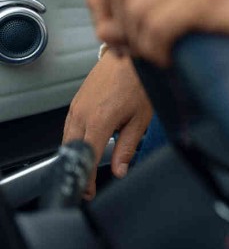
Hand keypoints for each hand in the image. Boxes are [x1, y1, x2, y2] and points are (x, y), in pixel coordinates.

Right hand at [62, 51, 152, 197]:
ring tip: (86, 169)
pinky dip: (75, 139)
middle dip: (79, 169)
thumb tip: (120, 170)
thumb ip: (127, 147)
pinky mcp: (76, 101)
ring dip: (76, 155)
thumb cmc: (139, 82)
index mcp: (98, 121)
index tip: (89, 192)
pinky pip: (70, 126)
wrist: (130, 56)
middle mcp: (82, 114)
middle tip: (87, 186)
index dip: (87, 179)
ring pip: (68, 138)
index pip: (87, 158)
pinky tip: (86, 145)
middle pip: (72, 151)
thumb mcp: (140, 119)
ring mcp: (76, 107)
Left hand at [86, 0, 228, 66]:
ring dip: (139, 40)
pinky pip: (155, 24)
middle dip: (117, 22)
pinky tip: (175, 58)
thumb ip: (158, 5)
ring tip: (164, 55)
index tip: (118, 30)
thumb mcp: (206, 7)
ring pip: (133, 5)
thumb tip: (102, 26)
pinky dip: (156, 49)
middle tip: (137, 50)